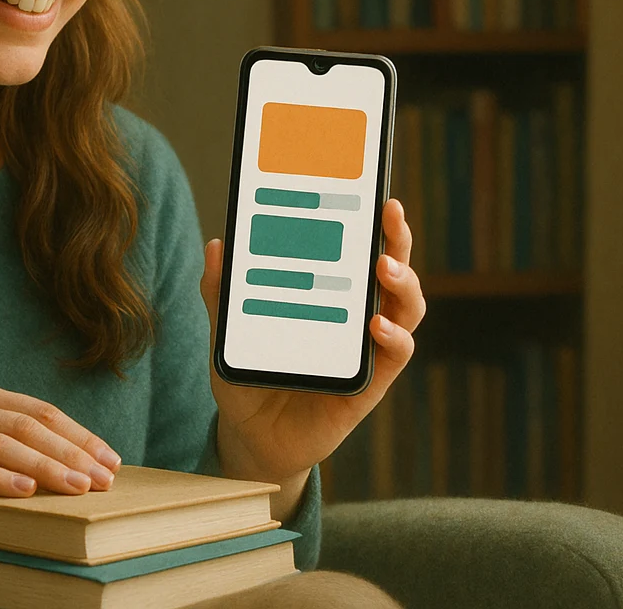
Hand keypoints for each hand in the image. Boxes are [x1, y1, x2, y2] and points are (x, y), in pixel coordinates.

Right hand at [0, 379, 120, 572]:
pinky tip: (26, 492)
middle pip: (25, 425)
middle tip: (103, 479)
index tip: (111, 460)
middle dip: (71, 452)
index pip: (39, 411)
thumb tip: (79, 468)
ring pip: (0, 444)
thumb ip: (11, 447)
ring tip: (77, 488)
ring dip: (45, 466)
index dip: (79, 435)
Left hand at [198, 198, 425, 484]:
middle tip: (388, 211)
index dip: (366, 216)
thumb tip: (217, 244)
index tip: (366, 185)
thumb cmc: (248, 376)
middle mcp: (356, 314)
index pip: (355, 246)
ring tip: (384, 267)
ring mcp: (368, 347)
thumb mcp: (226, 333)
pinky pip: (395, 356)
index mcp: (328, 292)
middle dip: (396, 236)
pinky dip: (393, 338)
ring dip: (403, 282)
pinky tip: (376, 326)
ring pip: (405, 307)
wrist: (252, 438)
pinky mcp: (371, 384)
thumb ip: (221, 294)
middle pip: (391, 266)